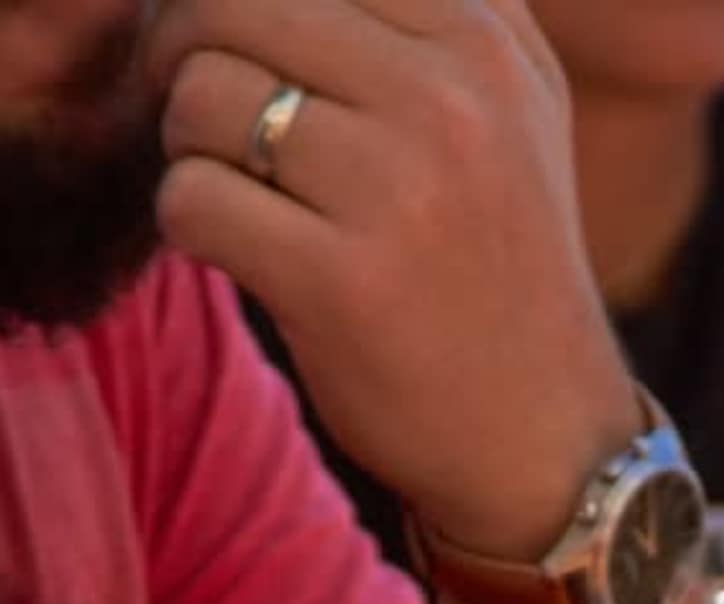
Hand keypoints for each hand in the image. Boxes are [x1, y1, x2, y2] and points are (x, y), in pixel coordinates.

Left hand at [148, 0, 637, 558]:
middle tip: (192, 113)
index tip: (227, 45)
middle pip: (230, 2)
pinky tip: (237, 249)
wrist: (546, 439)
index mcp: (484, 36)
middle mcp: (451, 97)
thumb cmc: (497, 262)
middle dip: (177, 50)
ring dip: (184, 146)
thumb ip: (437, 8)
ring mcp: (399, 189)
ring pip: (199, 96)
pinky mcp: (343, 282)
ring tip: (233, 189)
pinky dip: (186, 224)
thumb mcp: (513, 105)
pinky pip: (191, 199)